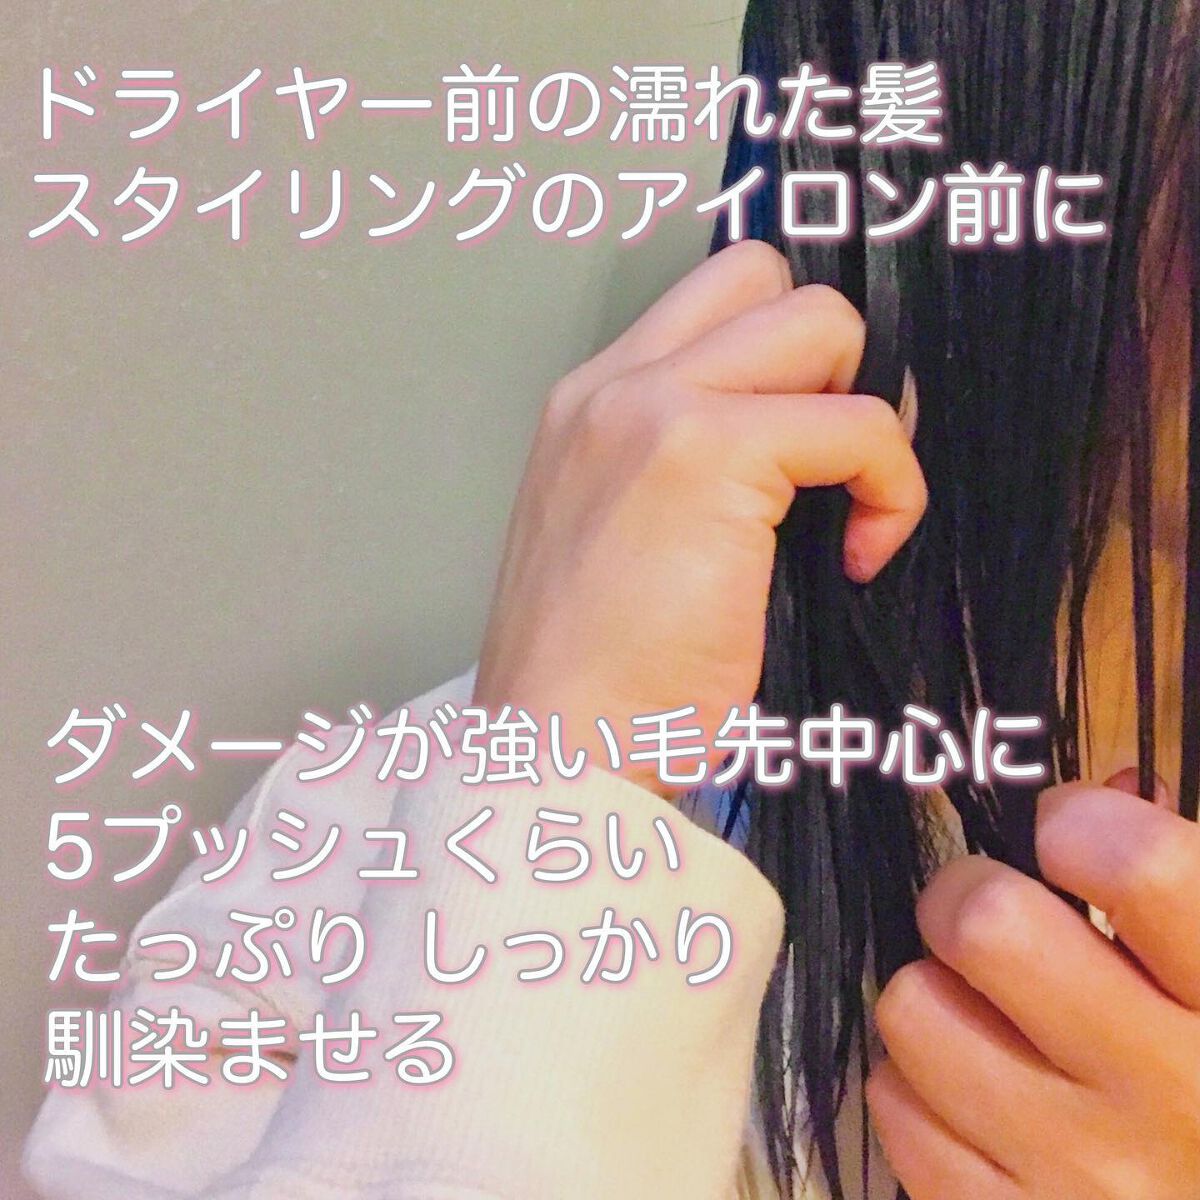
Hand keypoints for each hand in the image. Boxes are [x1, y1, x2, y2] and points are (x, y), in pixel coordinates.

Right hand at [473, 240, 926, 794]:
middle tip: (830, 465)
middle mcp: (614, 383)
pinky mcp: (710, 452)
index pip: (712, 294)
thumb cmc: (597, 676)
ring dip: (862, 414)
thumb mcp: (625, 543)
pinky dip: (889, 488)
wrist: (554, 744)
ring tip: (846, 511)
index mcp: (590, 402)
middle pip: (768, 277)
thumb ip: (692, 474)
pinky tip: (859, 560)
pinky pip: (860, 425)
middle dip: (828, 362)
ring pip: (824, 324)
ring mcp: (656, 407)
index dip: (784, 353)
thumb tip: (807, 453)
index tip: (806, 445)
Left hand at [867, 775, 1199, 1198]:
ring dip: (939, 999)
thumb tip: (1110, 794)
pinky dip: (922, 1090)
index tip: (1067, 836)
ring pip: (915, 1009)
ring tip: (992, 1023)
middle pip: (986, 924)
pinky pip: (896, 1106)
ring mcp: (1082, 1176)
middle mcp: (1169, 1095)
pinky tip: (981, 1101)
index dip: (1078, 823)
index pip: (1134, 866)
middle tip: (991, 916)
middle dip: (970, 897)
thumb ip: (1183, 884)